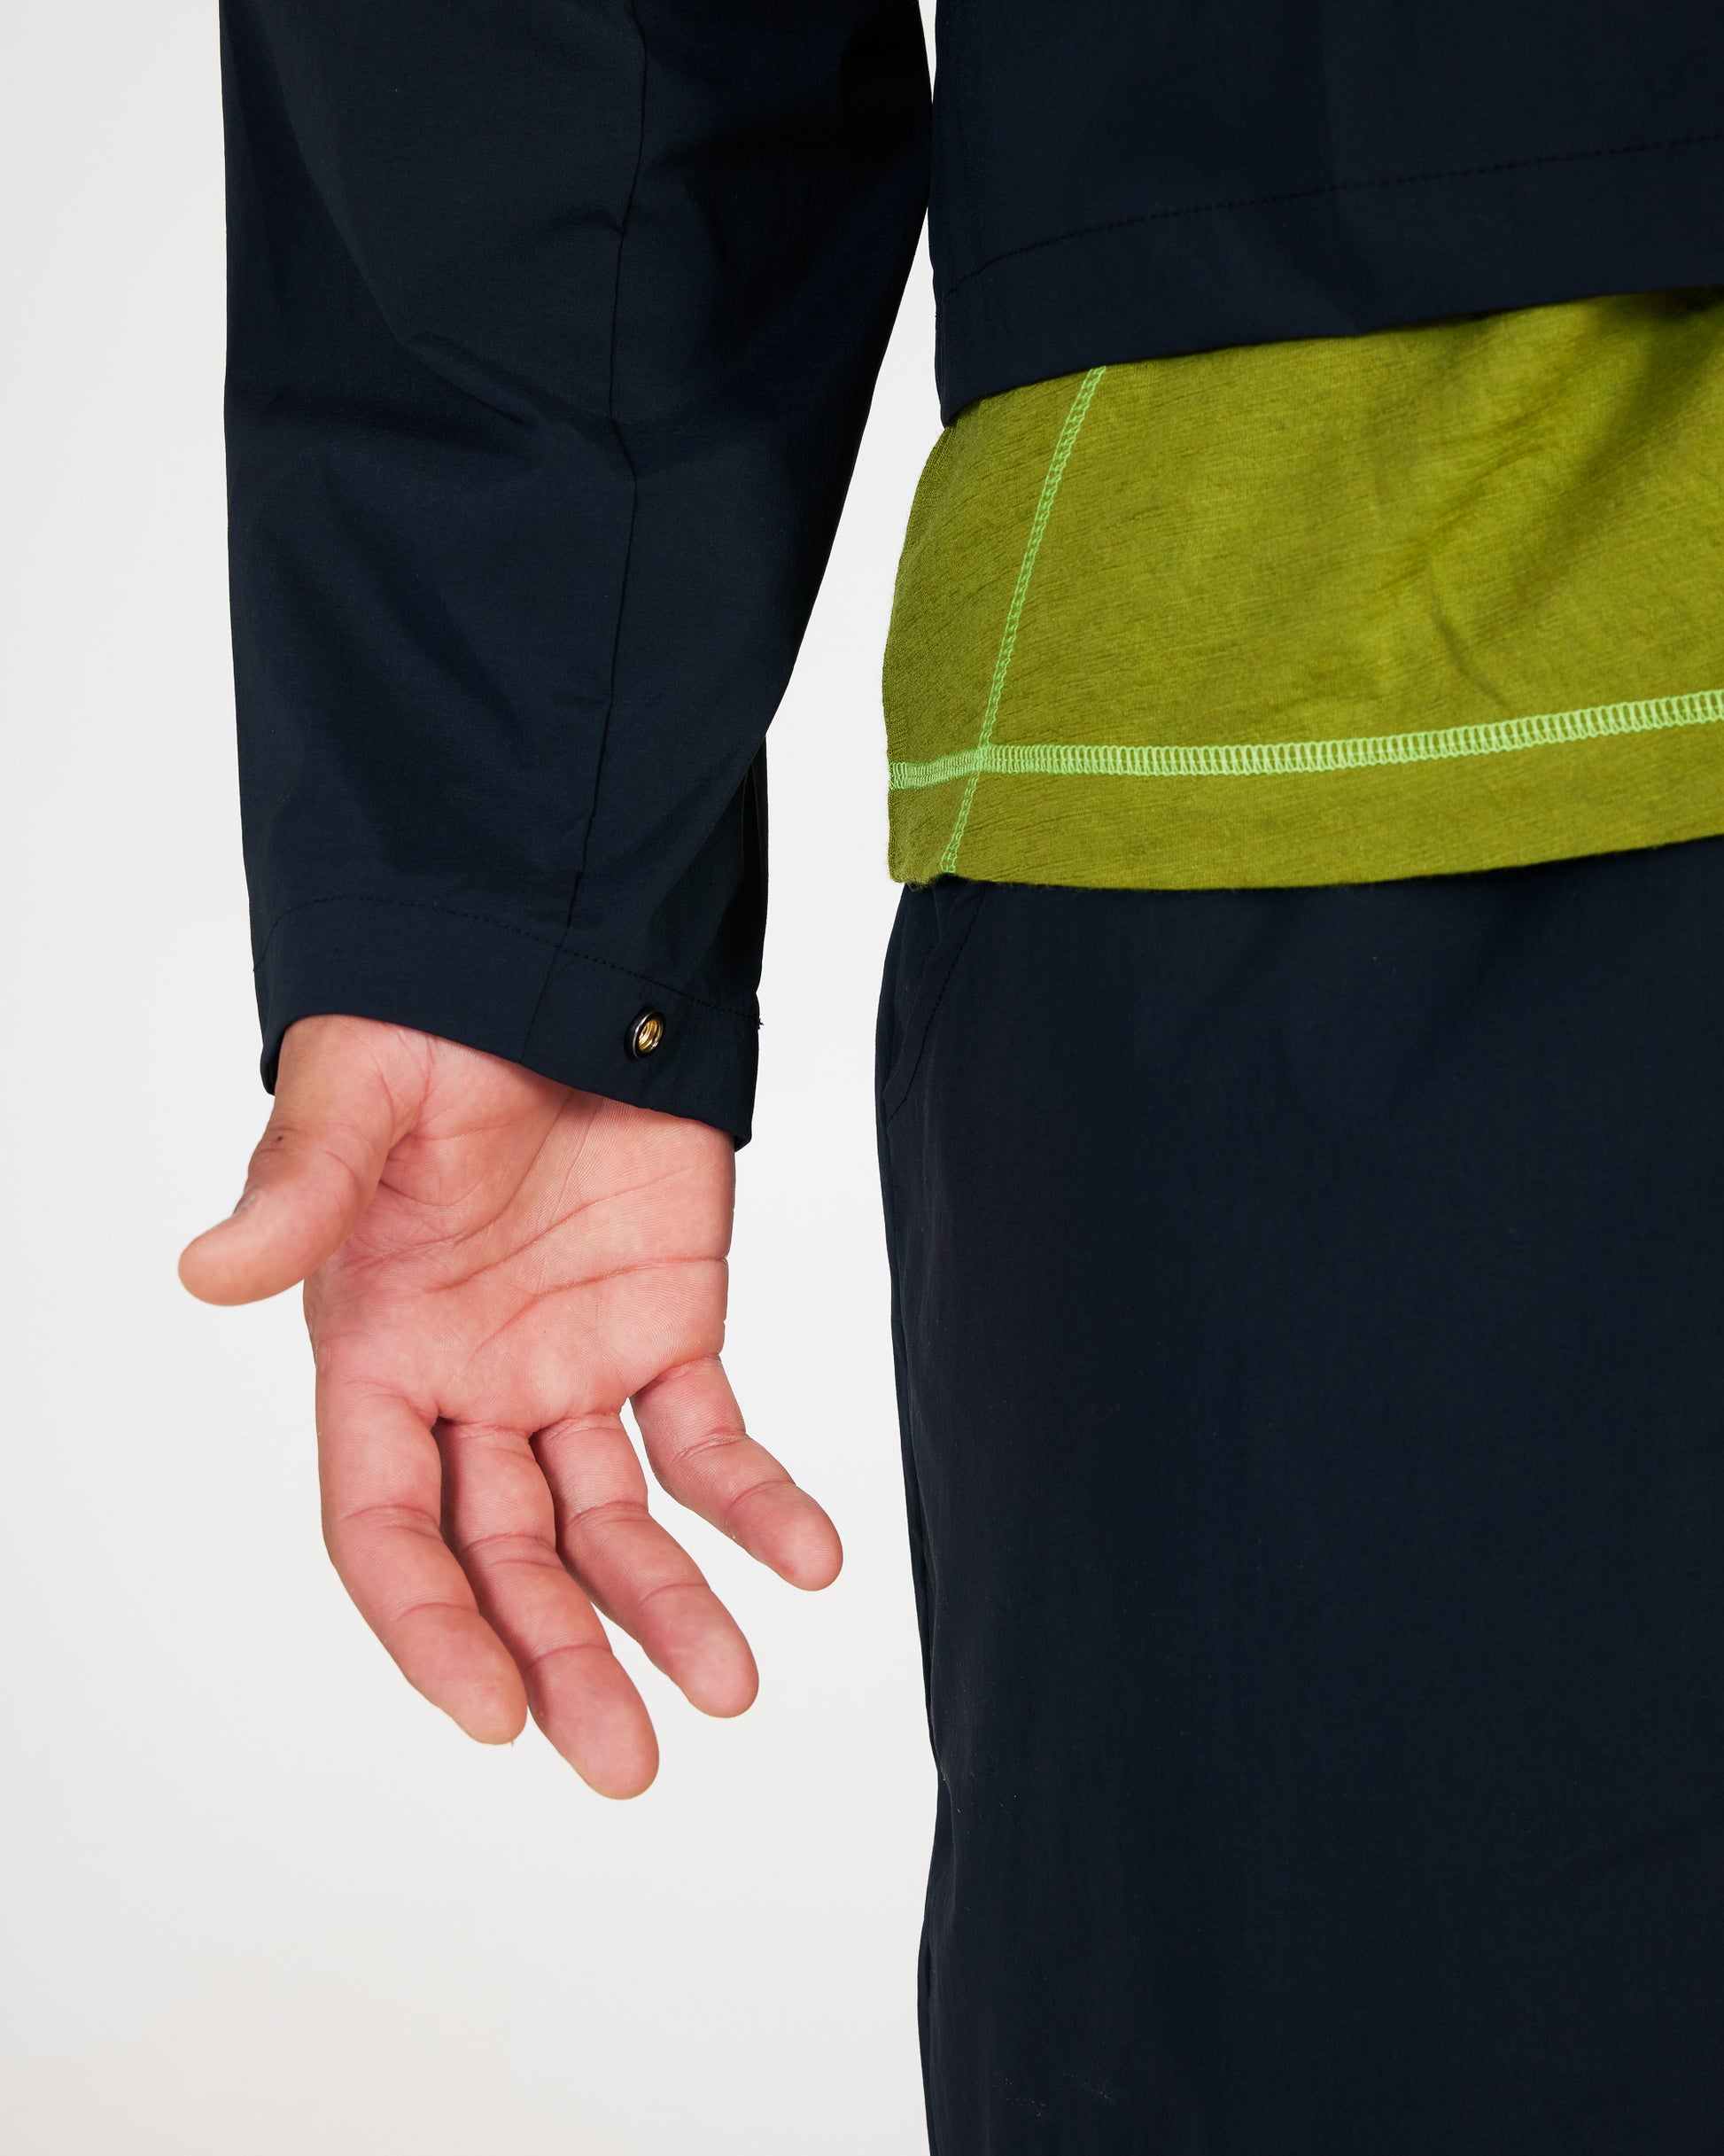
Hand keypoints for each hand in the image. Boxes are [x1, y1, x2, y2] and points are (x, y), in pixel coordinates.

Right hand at [179, 1015, 840, 1795]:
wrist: (551, 960)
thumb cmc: (426, 1026)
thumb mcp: (354, 1099)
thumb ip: (302, 1191)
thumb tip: (208, 1271)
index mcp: (376, 1356)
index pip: (388, 1529)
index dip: (429, 1623)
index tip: (489, 1711)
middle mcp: (471, 1388)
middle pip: (509, 1558)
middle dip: (560, 1659)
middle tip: (624, 1761)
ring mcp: (574, 1367)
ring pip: (616, 1523)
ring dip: (668, 1606)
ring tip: (728, 1685)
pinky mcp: (669, 1328)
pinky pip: (712, 1437)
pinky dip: (757, 1500)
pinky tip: (808, 1555)